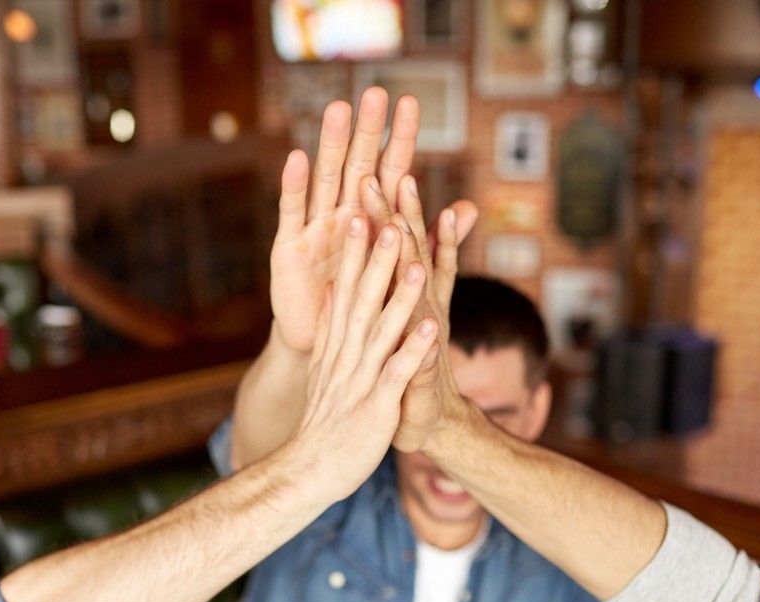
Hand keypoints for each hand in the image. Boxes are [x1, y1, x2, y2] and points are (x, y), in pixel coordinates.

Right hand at [270, 87, 420, 352]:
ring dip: (332, 144)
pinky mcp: (289, 250)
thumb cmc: (363, 307)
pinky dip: (294, 186)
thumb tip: (469, 209)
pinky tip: (297, 158)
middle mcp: (343, 217)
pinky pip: (293, 213)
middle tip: (376, 93)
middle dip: (368, 130)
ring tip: (339, 110)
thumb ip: (431, 238)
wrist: (324, 350)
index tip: (411, 102)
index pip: (391, 173)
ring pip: (326, 179)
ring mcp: (315, 229)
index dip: (400, 139)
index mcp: (371, 221)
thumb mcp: (400, 272)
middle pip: (358, 165)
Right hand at [292, 218, 438, 500]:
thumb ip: (330, 328)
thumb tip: (332, 289)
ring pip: (383, 329)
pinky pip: (399, 373)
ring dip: (401, 296)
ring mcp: (360, 379)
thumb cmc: (326, 420)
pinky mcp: (376, 405)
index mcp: (337, 344)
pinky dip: (415, 349)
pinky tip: (434, 327)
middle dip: (379, 257)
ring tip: (417, 262)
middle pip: (363, 298)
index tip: (363, 209)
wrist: (312, 470)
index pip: (347, 288)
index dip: (356, 250)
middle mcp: (346, 355)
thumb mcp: (324, 366)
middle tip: (389, 214)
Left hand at [358, 173, 473, 451]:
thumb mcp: (390, 325)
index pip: (394, 248)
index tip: (372, 171)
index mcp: (403, 299)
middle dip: (403, 217)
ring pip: (420, 294)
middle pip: (411, 256)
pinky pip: (423, 352)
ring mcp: (423, 339)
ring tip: (411, 226)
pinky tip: (429, 318)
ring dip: (417, 260)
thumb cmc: (403, 371)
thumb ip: (385, 289)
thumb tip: (377, 255)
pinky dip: (424, 336)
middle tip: (396, 174)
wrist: (427, 423)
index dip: (384, 211)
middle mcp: (420, 310)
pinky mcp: (420, 374)